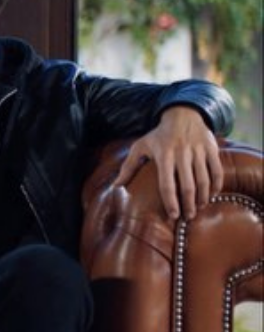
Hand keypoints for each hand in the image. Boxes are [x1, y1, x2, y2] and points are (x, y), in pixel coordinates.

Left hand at [114, 106, 223, 220]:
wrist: (183, 114)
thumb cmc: (158, 135)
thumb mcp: (140, 147)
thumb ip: (128, 167)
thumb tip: (115, 186)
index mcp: (164, 155)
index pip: (167, 183)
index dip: (170, 201)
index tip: (173, 215)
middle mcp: (182, 153)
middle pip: (187, 185)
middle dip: (188, 204)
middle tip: (188, 217)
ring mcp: (198, 151)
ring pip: (203, 179)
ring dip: (203, 197)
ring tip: (199, 208)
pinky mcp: (211, 148)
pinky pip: (217, 170)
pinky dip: (216, 185)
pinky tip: (212, 195)